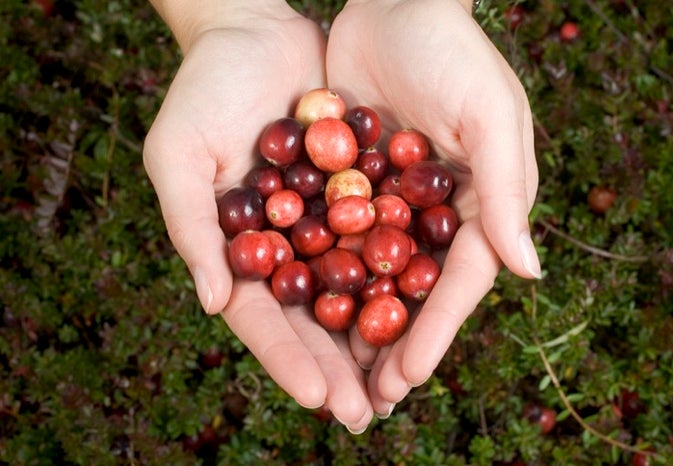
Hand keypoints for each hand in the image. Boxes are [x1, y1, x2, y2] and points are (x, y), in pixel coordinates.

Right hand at [143, 1, 372, 431]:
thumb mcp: (178, 156)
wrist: (256, 33)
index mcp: (240, 252)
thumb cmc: (202, 92)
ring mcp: (324, 223)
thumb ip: (191, 229)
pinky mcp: (359, 193)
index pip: (265, 318)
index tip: (322, 398)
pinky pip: (384, 239)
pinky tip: (427, 308)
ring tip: (404, 382)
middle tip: (371, 414)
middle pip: (315, 319)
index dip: (290, 359)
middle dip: (341, 367)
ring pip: (354, 291)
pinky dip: (402, 273)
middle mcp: (286, 246)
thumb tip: (215, 305)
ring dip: (377, 336)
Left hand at [326, 0, 540, 415]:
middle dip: (394, 345)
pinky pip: (335, 238)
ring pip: (372, 276)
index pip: (460, 281)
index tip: (409, 376)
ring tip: (333, 374)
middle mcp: (437, 212)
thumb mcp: (490, 114)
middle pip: (414, 291)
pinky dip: (320, 275)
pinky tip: (298, 312)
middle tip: (370, 401)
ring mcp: (391, 201)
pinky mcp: (350, 184)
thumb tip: (528, 273)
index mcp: (480, 204)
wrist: (394, 2)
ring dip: (354, 325)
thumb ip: (507, 191)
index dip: (436, 329)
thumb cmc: (453, 51)